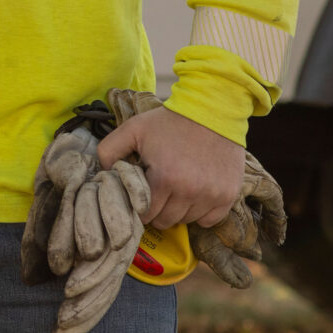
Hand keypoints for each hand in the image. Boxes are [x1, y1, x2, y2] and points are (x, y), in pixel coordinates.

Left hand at [96, 105, 244, 230]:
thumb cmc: (169, 121)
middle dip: (157, 210)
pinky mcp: (228, 195)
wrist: (212, 111)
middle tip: (156, 192)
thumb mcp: (132, 129)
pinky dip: (200, 212)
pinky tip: (193, 195)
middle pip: (166, 221)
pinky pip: (210, 220)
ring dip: (178, 210)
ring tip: (175, 189)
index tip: (140, 194)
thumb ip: (109, 150)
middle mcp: (190, 192)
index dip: (139, 205)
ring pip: (187, 221)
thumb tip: (104, 174)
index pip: (146, 214)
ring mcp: (212, 195)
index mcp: (165, 178)